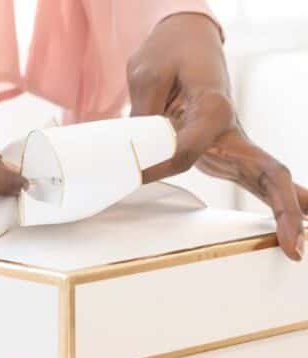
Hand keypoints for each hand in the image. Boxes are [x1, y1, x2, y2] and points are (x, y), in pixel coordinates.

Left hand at [128, 13, 306, 260]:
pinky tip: (285, 228)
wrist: (184, 40)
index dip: (163, 165)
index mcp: (212, 107)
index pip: (191, 150)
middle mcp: (230, 130)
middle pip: (267, 171)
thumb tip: (136, 157)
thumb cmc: (167, 55)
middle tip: (293, 242)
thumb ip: (143, 115)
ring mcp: (233, 144)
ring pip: (268, 178)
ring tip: (296, 247)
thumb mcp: (148, 75)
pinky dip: (272, 202)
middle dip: (283, 207)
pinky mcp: (227, 154)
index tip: (136, 175)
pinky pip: (254, 180)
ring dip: (286, 211)